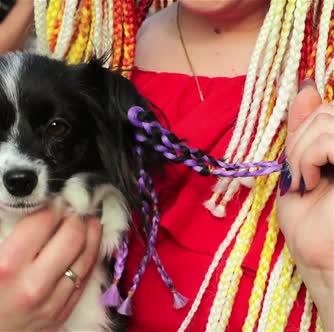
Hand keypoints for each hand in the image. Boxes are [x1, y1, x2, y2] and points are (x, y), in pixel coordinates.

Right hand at [0, 159, 102, 330]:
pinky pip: (85, 282)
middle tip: (71, 206)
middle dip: (75, 215)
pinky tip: (87, 246)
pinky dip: (90, 259)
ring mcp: (49, 303)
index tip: (50, 196)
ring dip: (91, 234)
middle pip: (72, 236)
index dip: (51, 202)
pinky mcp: (60, 316)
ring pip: (86, 258)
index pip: (44, 219)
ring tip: (86, 220)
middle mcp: (31, 284)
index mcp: (4, 263)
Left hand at [277, 79, 333, 328]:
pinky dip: (308, 155)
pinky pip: (331, 138)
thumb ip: (306, 128)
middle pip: (329, 110)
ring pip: (328, 119)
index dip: (306, 126)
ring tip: (304, 181)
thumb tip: (307, 86)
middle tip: (298, 175)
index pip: (329, 109)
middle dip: (301, 139)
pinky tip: (309, 182)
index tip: (299, 164)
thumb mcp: (301, 166)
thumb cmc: (313, 224)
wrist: (323, 263)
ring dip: (301, 150)